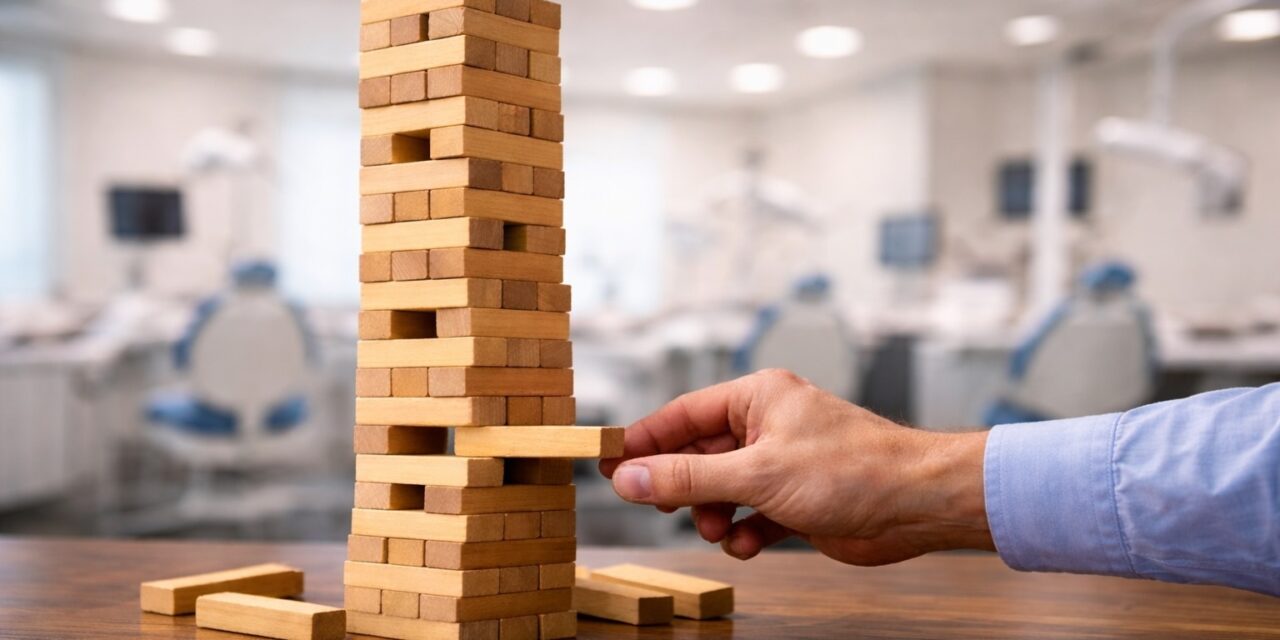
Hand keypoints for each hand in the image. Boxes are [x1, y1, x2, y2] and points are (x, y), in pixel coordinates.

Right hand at [599, 369, 993, 564]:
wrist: (917, 504)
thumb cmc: (851, 470)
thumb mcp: (756, 475)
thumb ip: (687, 480)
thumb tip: (629, 479)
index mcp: (758, 397)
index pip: (682, 415)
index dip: (643, 441)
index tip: (609, 464)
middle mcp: (768, 424)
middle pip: (699, 455)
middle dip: (683, 487)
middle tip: (659, 508)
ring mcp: (783, 462)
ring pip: (724, 489)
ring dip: (715, 515)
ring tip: (721, 531)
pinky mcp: (798, 499)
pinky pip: (753, 514)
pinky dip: (746, 531)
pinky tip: (751, 543)